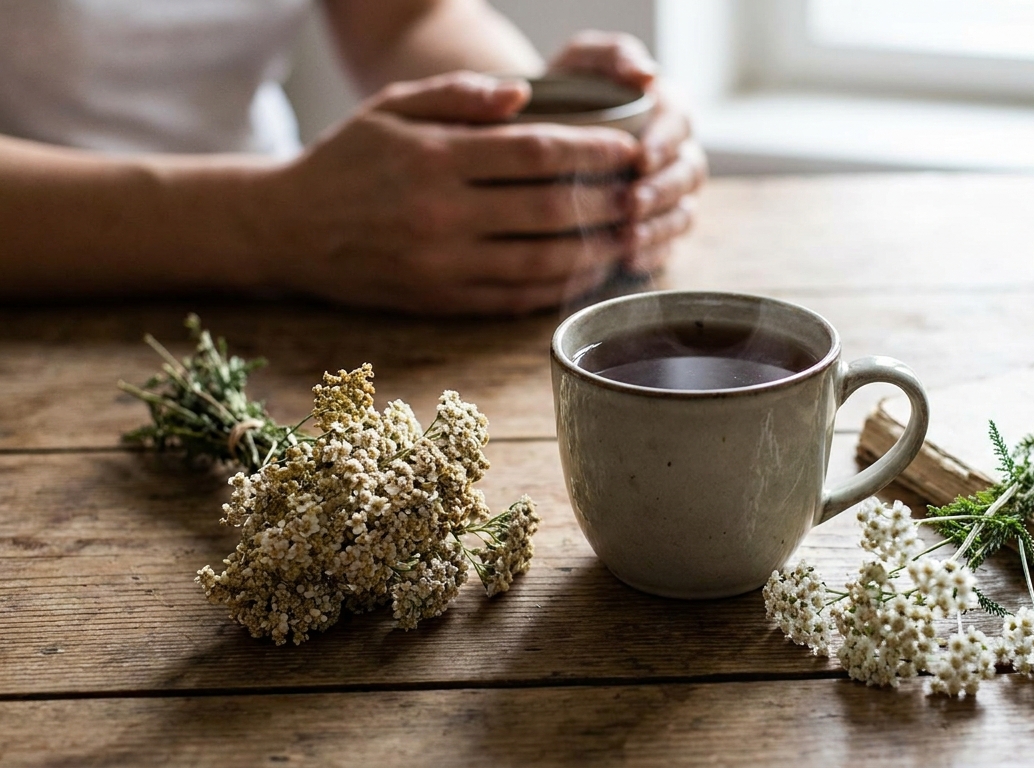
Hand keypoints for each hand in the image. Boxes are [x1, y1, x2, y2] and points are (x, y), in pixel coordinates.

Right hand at [262, 71, 647, 314]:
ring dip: (594, 250)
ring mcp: (443, 265)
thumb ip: (459, 95)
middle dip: (607, 201)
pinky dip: (559, 286)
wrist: (286, 229)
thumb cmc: (348, 160)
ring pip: (542, 262)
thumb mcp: (391, 108)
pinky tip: (586, 270)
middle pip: (550, 211)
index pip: (536, 152)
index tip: (629, 146)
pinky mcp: (442, 301)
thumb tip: (525, 95)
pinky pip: (517, 298)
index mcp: (435, 159)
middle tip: (641, 191)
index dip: (593, 150)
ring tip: (628, 233)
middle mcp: (442, 216)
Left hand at [549, 31, 706, 275]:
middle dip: (662, 191)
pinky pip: (667, 247)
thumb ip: (613, 55)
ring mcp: (671, 195)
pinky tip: (627, 262)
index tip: (639, 157)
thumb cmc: (566, 90)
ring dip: (659, 227)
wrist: (541, 132)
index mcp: (669, 110)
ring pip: (682, 214)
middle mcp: (678, 154)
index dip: (664, 143)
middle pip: (688, 175)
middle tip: (631, 202)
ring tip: (628, 237)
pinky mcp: (657, 228)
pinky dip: (651, 255)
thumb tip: (647, 74)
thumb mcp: (582, 60)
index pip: (680, 126)